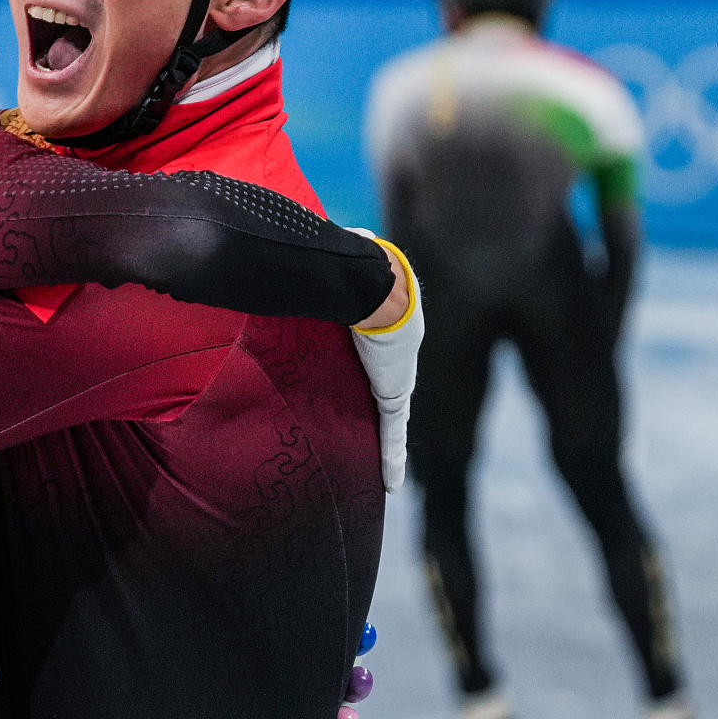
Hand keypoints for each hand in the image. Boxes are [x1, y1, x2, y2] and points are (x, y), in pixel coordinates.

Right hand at [346, 232, 422, 491]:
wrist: (376, 285)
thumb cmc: (357, 270)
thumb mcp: (344, 266)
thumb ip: (335, 257)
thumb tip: (319, 233)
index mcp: (389, 329)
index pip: (380, 358)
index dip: (373, 372)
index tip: (366, 384)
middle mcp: (398, 358)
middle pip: (387, 392)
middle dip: (383, 412)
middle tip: (371, 437)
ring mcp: (397, 379)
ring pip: (392, 421)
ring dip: (389, 444)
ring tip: (383, 472)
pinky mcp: (394, 397)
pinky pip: (394, 436)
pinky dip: (394, 459)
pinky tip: (393, 484)